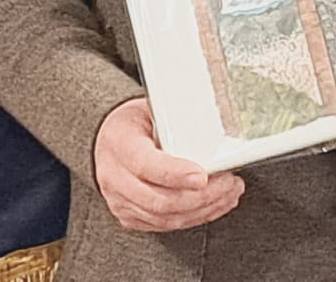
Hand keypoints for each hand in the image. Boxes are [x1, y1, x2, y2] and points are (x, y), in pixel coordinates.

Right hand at [93, 97, 243, 231]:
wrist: (107, 141)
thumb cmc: (132, 124)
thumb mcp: (148, 111)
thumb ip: (175, 121)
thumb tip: (213, 125)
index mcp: (120, 145)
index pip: (147, 165)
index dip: (177, 174)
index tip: (203, 176)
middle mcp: (116, 178)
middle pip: (161, 199)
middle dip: (202, 196)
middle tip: (229, 184)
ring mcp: (121, 202)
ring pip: (166, 217)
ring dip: (204, 209)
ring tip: (229, 194)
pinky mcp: (130, 217)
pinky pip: (166, 225)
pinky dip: (195, 217)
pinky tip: (214, 206)